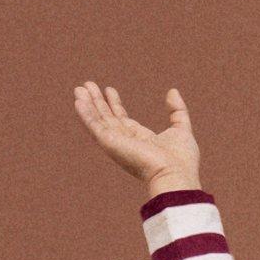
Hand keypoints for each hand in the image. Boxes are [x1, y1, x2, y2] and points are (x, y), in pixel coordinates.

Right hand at [74, 82, 200, 193]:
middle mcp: (127, 142)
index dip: (115, 104)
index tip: (109, 89)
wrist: (175, 175)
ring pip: (98, 120)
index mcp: (141, 140)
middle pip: (107, 118)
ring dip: (88, 105)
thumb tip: (173, 91)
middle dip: (97, 102)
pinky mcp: (111, 144)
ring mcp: (117, 143)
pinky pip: (95, 126)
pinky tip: (78, 102)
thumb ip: (177, 110)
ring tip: (78, 89)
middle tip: (87, 85)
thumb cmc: (181, 160)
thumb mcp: (181, 128)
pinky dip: (86, 114)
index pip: (124, 119)